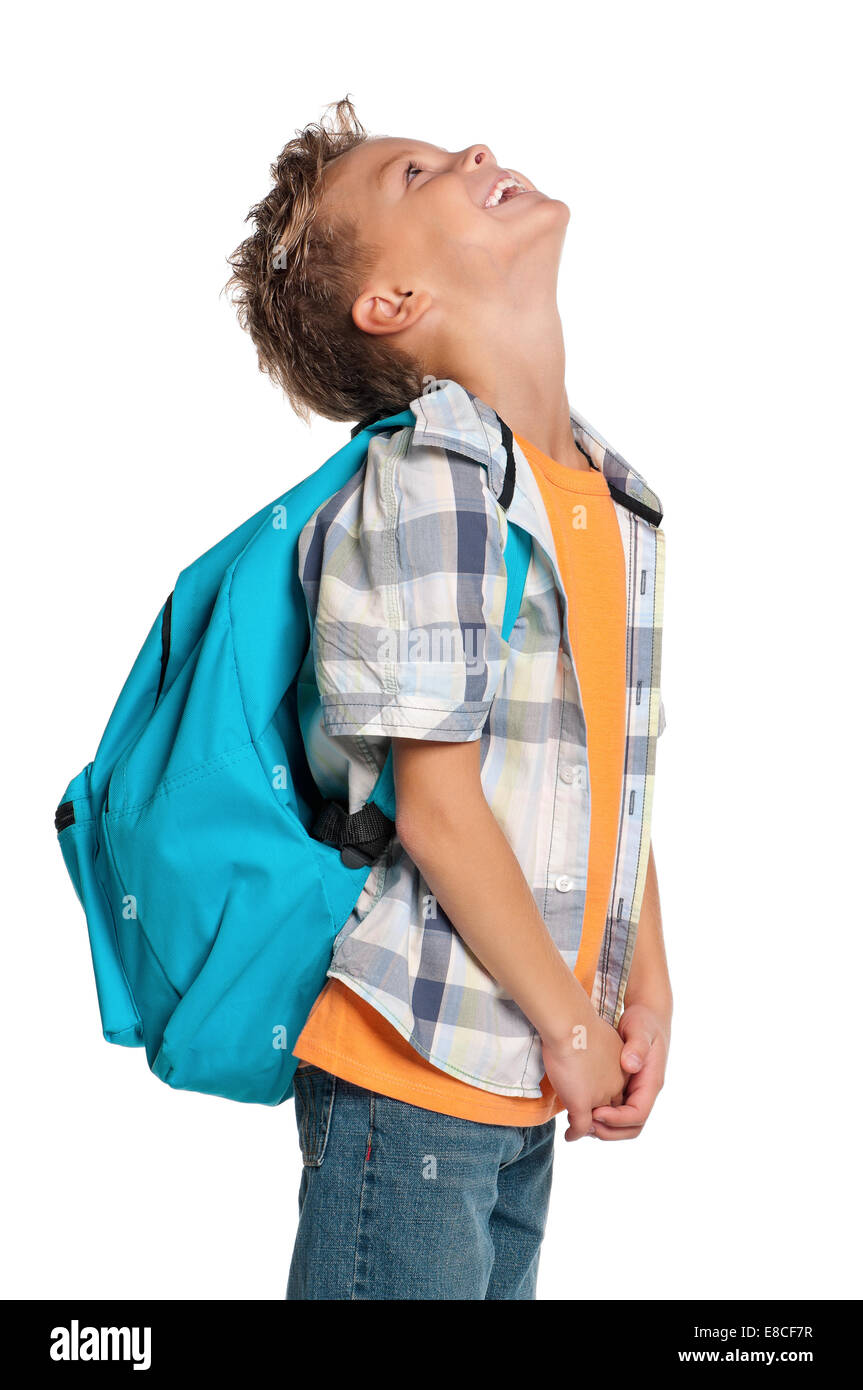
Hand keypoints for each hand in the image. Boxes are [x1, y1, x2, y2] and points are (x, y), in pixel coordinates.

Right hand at [542, 1015, 627, 1141]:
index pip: (623, 1094)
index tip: (596, 1104)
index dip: (611, 1103)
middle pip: (613, 1110)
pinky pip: (580, 1126)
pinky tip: (570, 1136)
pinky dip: (576, 1133)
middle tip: (586, 1121)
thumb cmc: (580, 1022)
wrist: (568, 1021)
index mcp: (624, 1070)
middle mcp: (617, 1085)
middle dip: (602, 1121)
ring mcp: (601, 1095)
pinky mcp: (581, 1102)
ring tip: (575, 1125)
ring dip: (589, 1128)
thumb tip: (600, 1054)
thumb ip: (606, 1052)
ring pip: (598, 1122)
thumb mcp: (602, 1037)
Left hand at [589, 1002, 669, 1140]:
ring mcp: (635, 1091)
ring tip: (579, 1122)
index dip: (616, 1119)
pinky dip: (600, 1116)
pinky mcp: (625, 1087)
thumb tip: (631, 1065)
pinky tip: (581, 1109)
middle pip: (631, 1128)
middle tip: (584, 1126)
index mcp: (651, 1082)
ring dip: (602, 1127)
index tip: (595, 1113)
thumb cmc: (644, 1021)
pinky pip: (615, 1111)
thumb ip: (637, 1046)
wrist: (647, 1015)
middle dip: (608, 1131)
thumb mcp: (641, 1029)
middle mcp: (645, 1092)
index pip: (638, 1115)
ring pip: (622, 1124)